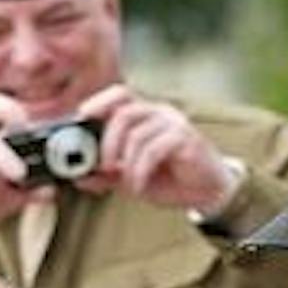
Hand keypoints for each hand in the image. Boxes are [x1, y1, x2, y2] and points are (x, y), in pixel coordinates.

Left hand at [75, 85, 239, 213]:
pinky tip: (139, 186)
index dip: (98, 101)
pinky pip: (153, 149)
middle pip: (124, 113)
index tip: (81, 118)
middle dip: (107, 142)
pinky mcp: (187, 139)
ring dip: (126, 163)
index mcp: (146, 115)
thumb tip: (79, 177)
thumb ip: (107, 175)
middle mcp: (161, 113)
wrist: (208, 193)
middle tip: (103, 167)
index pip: (120, 94)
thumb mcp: (131, 178)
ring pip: (137, 134)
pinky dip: (140, 171)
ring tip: (128, 184)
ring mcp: (175, 124)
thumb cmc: (172, 180)